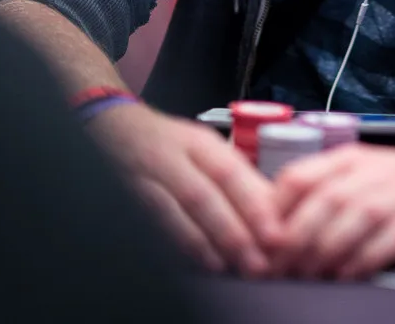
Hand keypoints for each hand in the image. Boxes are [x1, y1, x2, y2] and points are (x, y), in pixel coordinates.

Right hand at [88, 102, 282, 275]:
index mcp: (200, 142)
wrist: (117, 129)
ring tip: (227, 266)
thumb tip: (276, 211)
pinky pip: (150, 224)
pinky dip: (172, 245)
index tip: (275, 233)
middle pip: (202, 194)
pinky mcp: (126, 198)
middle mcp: (172, 157)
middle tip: (256, 260)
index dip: (252, 203)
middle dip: (231, 231)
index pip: (229, 171)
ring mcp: (144, 178)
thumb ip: (238, 177)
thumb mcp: (207, 149)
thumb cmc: (174, 144)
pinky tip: (192, 262)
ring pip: (172, 212)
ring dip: (202, 243)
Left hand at [270, 142, 394, 278]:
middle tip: (274, 270)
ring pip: (342, 228)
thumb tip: (277, 223)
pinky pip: (377, 249)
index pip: (297, 177)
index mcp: (349, 158)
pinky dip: (355, 266)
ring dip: (317, 257)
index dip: (272, 211)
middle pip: (316, 206)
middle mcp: (368, 175)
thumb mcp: (366, 171)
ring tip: (304, 278)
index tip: (259, 240)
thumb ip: (326, 188)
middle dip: (290, 242)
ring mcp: (394, 200)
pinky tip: (345, 278)